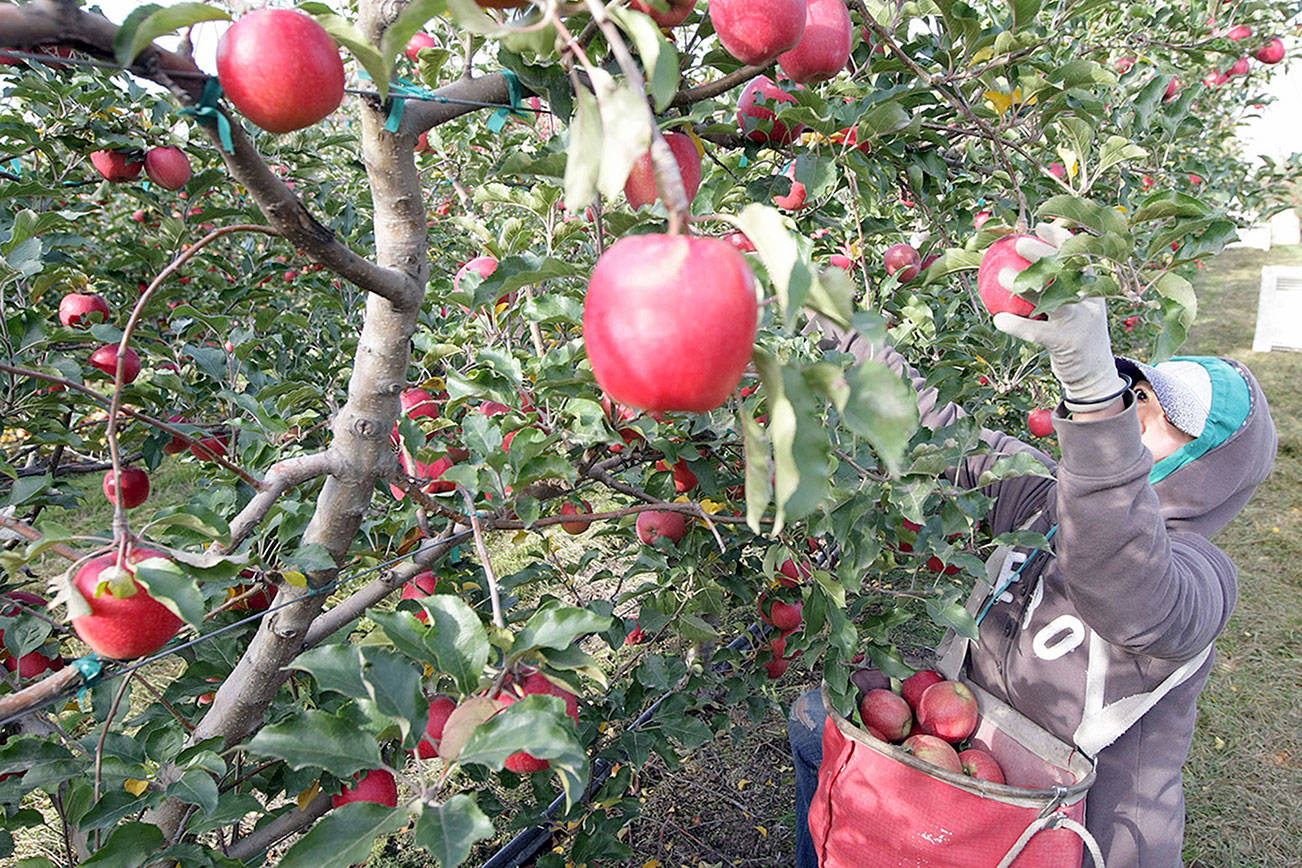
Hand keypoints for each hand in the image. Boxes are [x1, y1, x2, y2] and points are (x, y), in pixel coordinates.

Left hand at [992, 225, 1126, 412]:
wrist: (1094, 374)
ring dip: (1025, 285)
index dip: (1060, 237)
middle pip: (1067, 270)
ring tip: (1001, 276)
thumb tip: (1025, 262)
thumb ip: (1058, 287)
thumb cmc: (1074, 333)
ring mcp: (1080, 320)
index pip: (1079, 255)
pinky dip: (1017, 325)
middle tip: (1019, 243)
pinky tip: (998, 320)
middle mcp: (1089, 299)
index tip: (1038, 226)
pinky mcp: (1066, 342)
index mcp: (1092, 286)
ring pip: (1052, 297)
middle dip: (1044, 253)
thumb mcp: (1074, 307)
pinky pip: (1036, 331)